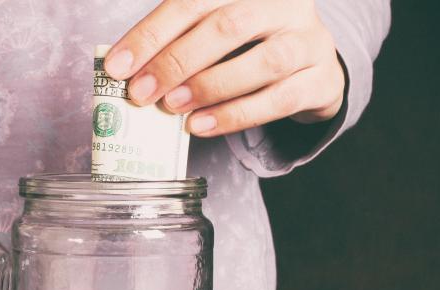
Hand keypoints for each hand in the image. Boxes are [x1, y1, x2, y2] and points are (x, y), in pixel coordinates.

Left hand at [105, 0, 344, 136]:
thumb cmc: (250, 48)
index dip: (151, 34)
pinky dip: (236, 115)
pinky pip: (280, 99)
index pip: (192, 1)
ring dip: (209, 87)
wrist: (312, 68)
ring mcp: (309, 40)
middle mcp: (282, 4)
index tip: (117, 66)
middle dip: (176, 61)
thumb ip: (178, 43)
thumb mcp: (214, 34)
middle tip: (141, 93)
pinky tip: (201, 126)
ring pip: (262, 61)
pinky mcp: (322, 79)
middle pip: (227, 26)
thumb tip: (127, 72)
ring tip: (172, 108)